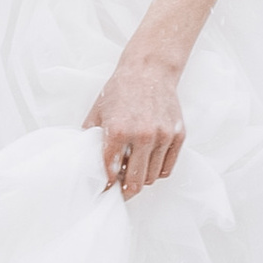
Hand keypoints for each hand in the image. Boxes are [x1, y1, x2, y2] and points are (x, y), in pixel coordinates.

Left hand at [84, 52, 184, 200]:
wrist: (149, 70)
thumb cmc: (121, 89)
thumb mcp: (98, 111)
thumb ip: (91, 137)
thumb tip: (84, 158)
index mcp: (118, 131)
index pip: (110, 172)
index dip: (106, 186)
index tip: (104, 191)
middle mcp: (142, 136)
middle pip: (135, 181)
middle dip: (125, 190)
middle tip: (119, 191)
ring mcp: (163, 136)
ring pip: (152, 177)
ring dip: (141, 180)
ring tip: (132, 174)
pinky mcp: (178, 136)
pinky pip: (167, 167)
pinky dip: (157, 172)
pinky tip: (147, 166)